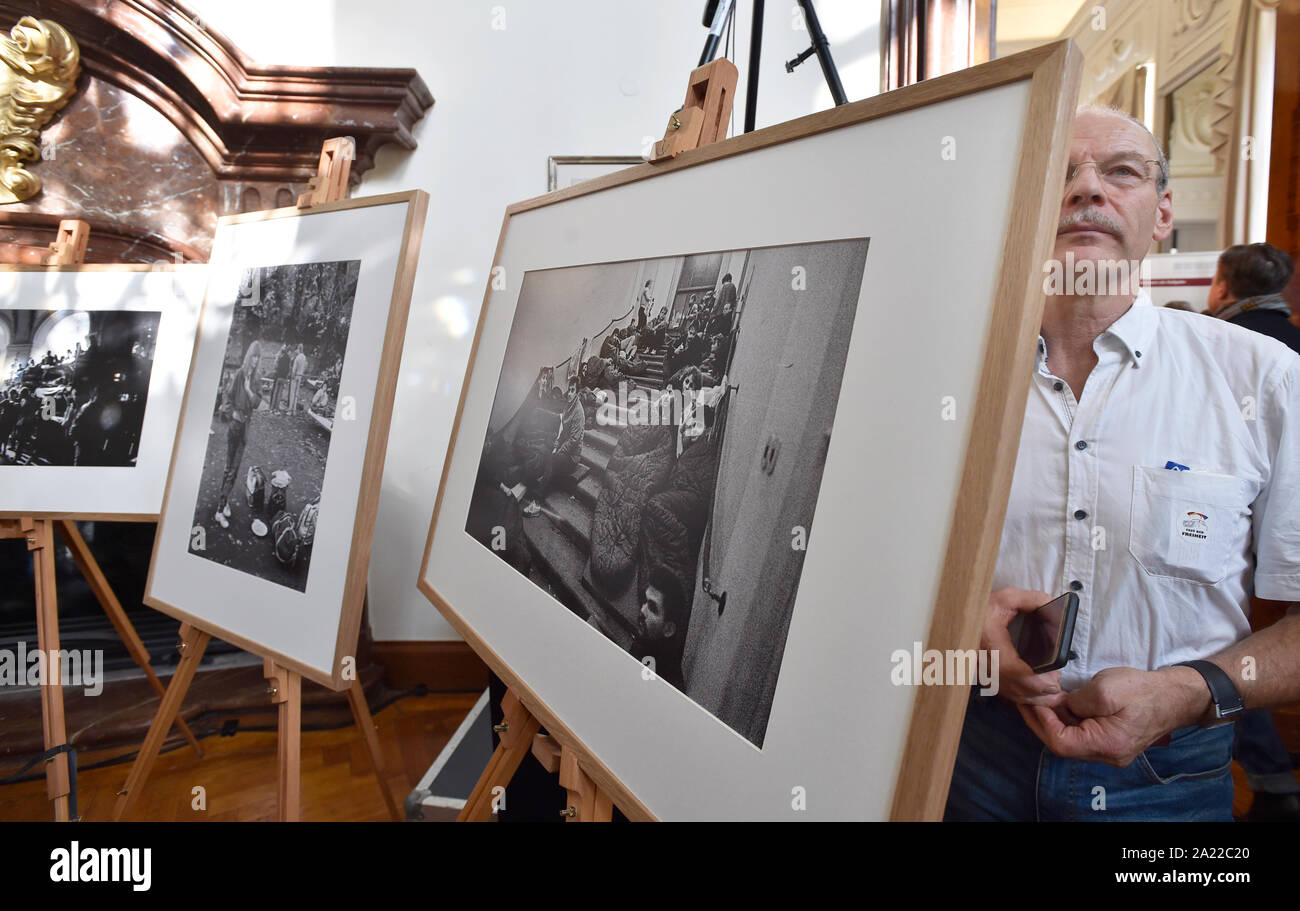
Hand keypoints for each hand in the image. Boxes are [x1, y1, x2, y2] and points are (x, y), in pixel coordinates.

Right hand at [983, 587, 1064, 706]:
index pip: (1007, 666)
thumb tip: (1054, 608)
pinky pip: (999, 691)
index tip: (1053, 681)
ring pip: (1004, 691)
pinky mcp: (979, 673)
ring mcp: (978, 667)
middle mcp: (980, 656)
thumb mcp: (1008, 596)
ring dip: (1029, 698)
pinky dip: (1017, 697)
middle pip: (1008, 684)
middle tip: (1057, 689)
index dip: (1031, 679)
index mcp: (988, 636)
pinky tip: (1033, 697)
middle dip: (1035, 692)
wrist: (957, 614)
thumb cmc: (985, 605)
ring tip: (1052, 696)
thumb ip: (1033, 600)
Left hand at [1018, 666, 1210, 766]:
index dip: (1041, 721)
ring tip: (1041, 698)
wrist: (1175, 695)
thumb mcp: (1106, 689)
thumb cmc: (1143, 690)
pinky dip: (1067, 719)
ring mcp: (1110, 749)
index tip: (1033, 700)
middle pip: (1062, 744)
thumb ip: (1077, 701)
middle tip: (1028, 699)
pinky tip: (1060, 703)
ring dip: (1054, 719)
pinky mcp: (1111, 740)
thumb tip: (1057, 704)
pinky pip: (1081, 734)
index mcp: (1107, 745)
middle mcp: (1108, 754)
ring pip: (1070, 739)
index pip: (1060, 743)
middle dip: (1042, 721)